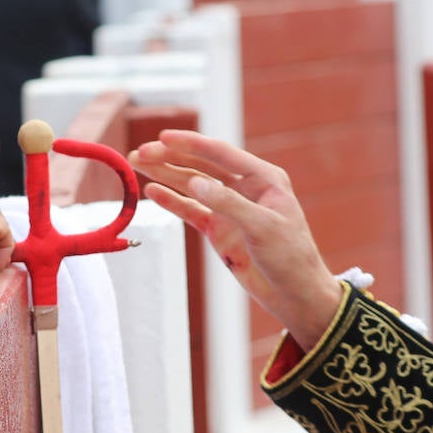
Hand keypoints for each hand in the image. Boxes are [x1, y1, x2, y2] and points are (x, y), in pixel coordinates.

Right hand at [130, 130, 342, 350]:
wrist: (295, 295)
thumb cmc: (291, 257)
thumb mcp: (262, 228)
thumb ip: (229, 204)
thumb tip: (196, 182)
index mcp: (264, 178)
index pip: (221, 154)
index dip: (191, 144)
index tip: (163, 137)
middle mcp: (245, 188)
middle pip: (201, 166)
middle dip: (170, 157)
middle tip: (140, 153)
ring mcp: (230, 209)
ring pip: (192, 186)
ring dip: (165, 174)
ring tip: (137, 164)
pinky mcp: (219, 230)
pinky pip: (191, 211)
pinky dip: (172, 201)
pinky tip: (152, 190)